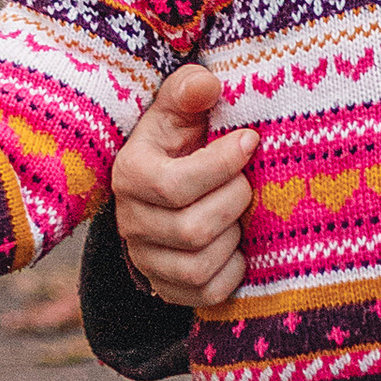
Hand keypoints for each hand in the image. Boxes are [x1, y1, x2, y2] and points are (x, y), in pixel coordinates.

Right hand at [110, 64, 258, 314]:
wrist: (172, 179)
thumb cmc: (181, 137)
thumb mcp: (179, 106)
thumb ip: (190, 90)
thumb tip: (207, 86)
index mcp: (130, 174)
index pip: (175, 186)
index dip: (222, 165)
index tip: (250, 141)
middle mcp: (130, 223)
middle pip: (192, 230)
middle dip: (233, 201)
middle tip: (247, 181)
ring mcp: (147, 259)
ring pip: (198, 266)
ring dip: (233, 237)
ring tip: (238, 211)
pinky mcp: (168, 287)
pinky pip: (207, 294)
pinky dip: (232, 270)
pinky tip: (237, 243)